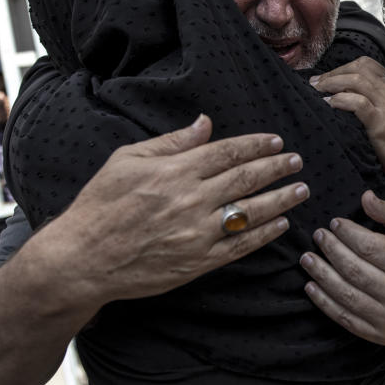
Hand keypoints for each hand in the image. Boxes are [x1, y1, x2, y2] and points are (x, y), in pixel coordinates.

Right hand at [41, 114, 309, 303]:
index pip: (227, 152)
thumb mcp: (127, 160)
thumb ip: (171, 142)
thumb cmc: (101, 204)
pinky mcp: (198, 261)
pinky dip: (265, 234)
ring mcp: (196, 233)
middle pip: (246, 178)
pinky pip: (240, 245)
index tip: (277, 141)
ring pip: (251, 211)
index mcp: (174, 171)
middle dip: (277, 167)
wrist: (82, 258)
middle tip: (298, 161)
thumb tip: (205, 123)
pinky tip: (282, 224)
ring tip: (301, 189)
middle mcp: (190, 200)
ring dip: (281, 199)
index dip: (256, 145)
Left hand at [299, 190, 384, 344]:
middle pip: (354, 270)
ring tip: (308, 259)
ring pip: (345, 294)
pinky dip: (324, 302)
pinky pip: (345, 318)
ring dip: (321, 275)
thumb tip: (366, 197)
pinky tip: (312, 286)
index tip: (334, 224)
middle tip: (318, 237)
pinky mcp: (380, 335)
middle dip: (331, 250)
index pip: (370, 247)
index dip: (347, 233)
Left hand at [309, 56, 384, 182]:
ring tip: (317, 93)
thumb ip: (374, 97)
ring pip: (355, 80)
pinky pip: (357, 103)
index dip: (341, 68)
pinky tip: (329, 105)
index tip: (325, 79)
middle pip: (358, 68)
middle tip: (315, 85)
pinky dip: (338, 101)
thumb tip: (341, 91)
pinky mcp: (382, 121)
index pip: (365, 64)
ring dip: (331, 84)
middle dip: (332, 74)